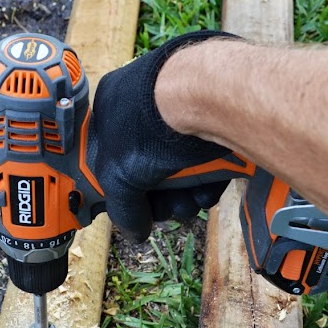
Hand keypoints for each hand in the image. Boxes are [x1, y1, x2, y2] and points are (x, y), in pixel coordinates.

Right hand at [93, 31, 239, 240]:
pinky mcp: (216, 118)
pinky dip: (208, 179)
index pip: (111, 155)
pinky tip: (209, 190)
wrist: (208, 94)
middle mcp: (145, 103)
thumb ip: (122, 207)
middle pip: (149, 166)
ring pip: (182, 166)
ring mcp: (183, 108)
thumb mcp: (118, 173)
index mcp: (112, 105)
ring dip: (186, 195)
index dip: (125, 188)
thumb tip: (135, 232)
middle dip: (162, 197)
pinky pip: (208, 156)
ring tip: (192, 202)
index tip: (137, 207)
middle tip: (170, 209)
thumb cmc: (151, 124)